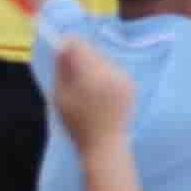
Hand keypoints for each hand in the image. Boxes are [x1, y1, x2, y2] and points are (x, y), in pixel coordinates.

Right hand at [49, 34, 133, 150]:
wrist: (105, 145)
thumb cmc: (77, 125)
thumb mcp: (60, 97)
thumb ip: (60, 70)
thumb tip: (60, 47)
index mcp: (92, 76)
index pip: (79, 45)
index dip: (67, 44)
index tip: (60, 50)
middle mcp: (111, 72)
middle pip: (91, 49)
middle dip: (80, 55)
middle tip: (70, 70)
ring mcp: (123, 77)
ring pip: (102, 58)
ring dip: (92, 64)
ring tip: (85, 85)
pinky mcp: (130, 83)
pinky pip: (112, 68)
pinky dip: (103, 73)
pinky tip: (99, 91)